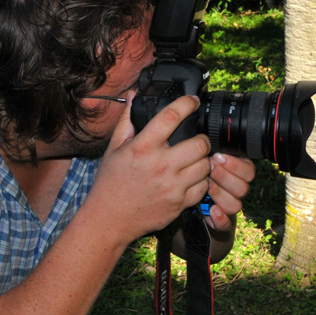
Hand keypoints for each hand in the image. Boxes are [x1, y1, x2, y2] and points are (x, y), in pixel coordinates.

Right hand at [85, 95, 212, 245]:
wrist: (110, 219)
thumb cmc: (111, 182)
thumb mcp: (114, 148)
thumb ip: (127, 120)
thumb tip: (133, 95)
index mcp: (142, 147)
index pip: (171, 117)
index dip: (187, 104)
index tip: (192, 101)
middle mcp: (160, 165)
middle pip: (199, 144)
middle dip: (201, 138)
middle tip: (196, 139)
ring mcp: (172, 186)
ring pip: (205, 165)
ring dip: (202, 160)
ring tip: (194, 159)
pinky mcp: (179, 203)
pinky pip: (203, 186)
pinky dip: (201, 181)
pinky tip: (190, 178)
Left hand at [166, 153, 254, 262]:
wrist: (189, 200)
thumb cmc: (195, 172)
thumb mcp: (203, 158)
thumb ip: (209, 151)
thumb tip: (204, 140)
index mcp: (237, 173)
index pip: (249, 170)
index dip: (235, 164)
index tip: (217, 157)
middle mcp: (236, 190)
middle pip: (243, 187)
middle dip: (225, 177)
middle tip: (210, 170)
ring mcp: (229, 206)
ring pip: (236, 205)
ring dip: (221, 195)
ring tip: (208, 187)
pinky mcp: (221, 222)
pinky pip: (226, 224)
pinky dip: (220, 218)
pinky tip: (211, 210)